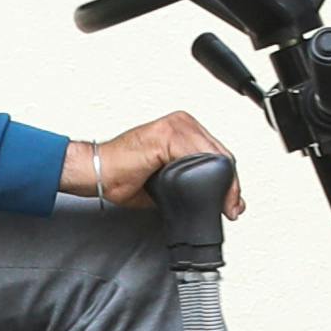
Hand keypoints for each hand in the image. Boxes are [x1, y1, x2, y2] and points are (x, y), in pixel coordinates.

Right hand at [61, 108, 230, 206]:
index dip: (229, 180)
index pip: (217, 153)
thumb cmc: (123, 175)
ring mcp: (175, 126)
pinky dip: (208, 176)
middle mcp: (181, 123)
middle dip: (230, 183)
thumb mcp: (168, 181)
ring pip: (214, 154)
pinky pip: (197, 155)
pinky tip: (210, 191)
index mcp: (182, 130)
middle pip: (220, 153)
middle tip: (233, 207)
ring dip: (224, 182)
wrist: (98, 173)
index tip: (232, 203)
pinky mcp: (166, 135)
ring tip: (225, 204)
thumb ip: (191, 183)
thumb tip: (216, 199)